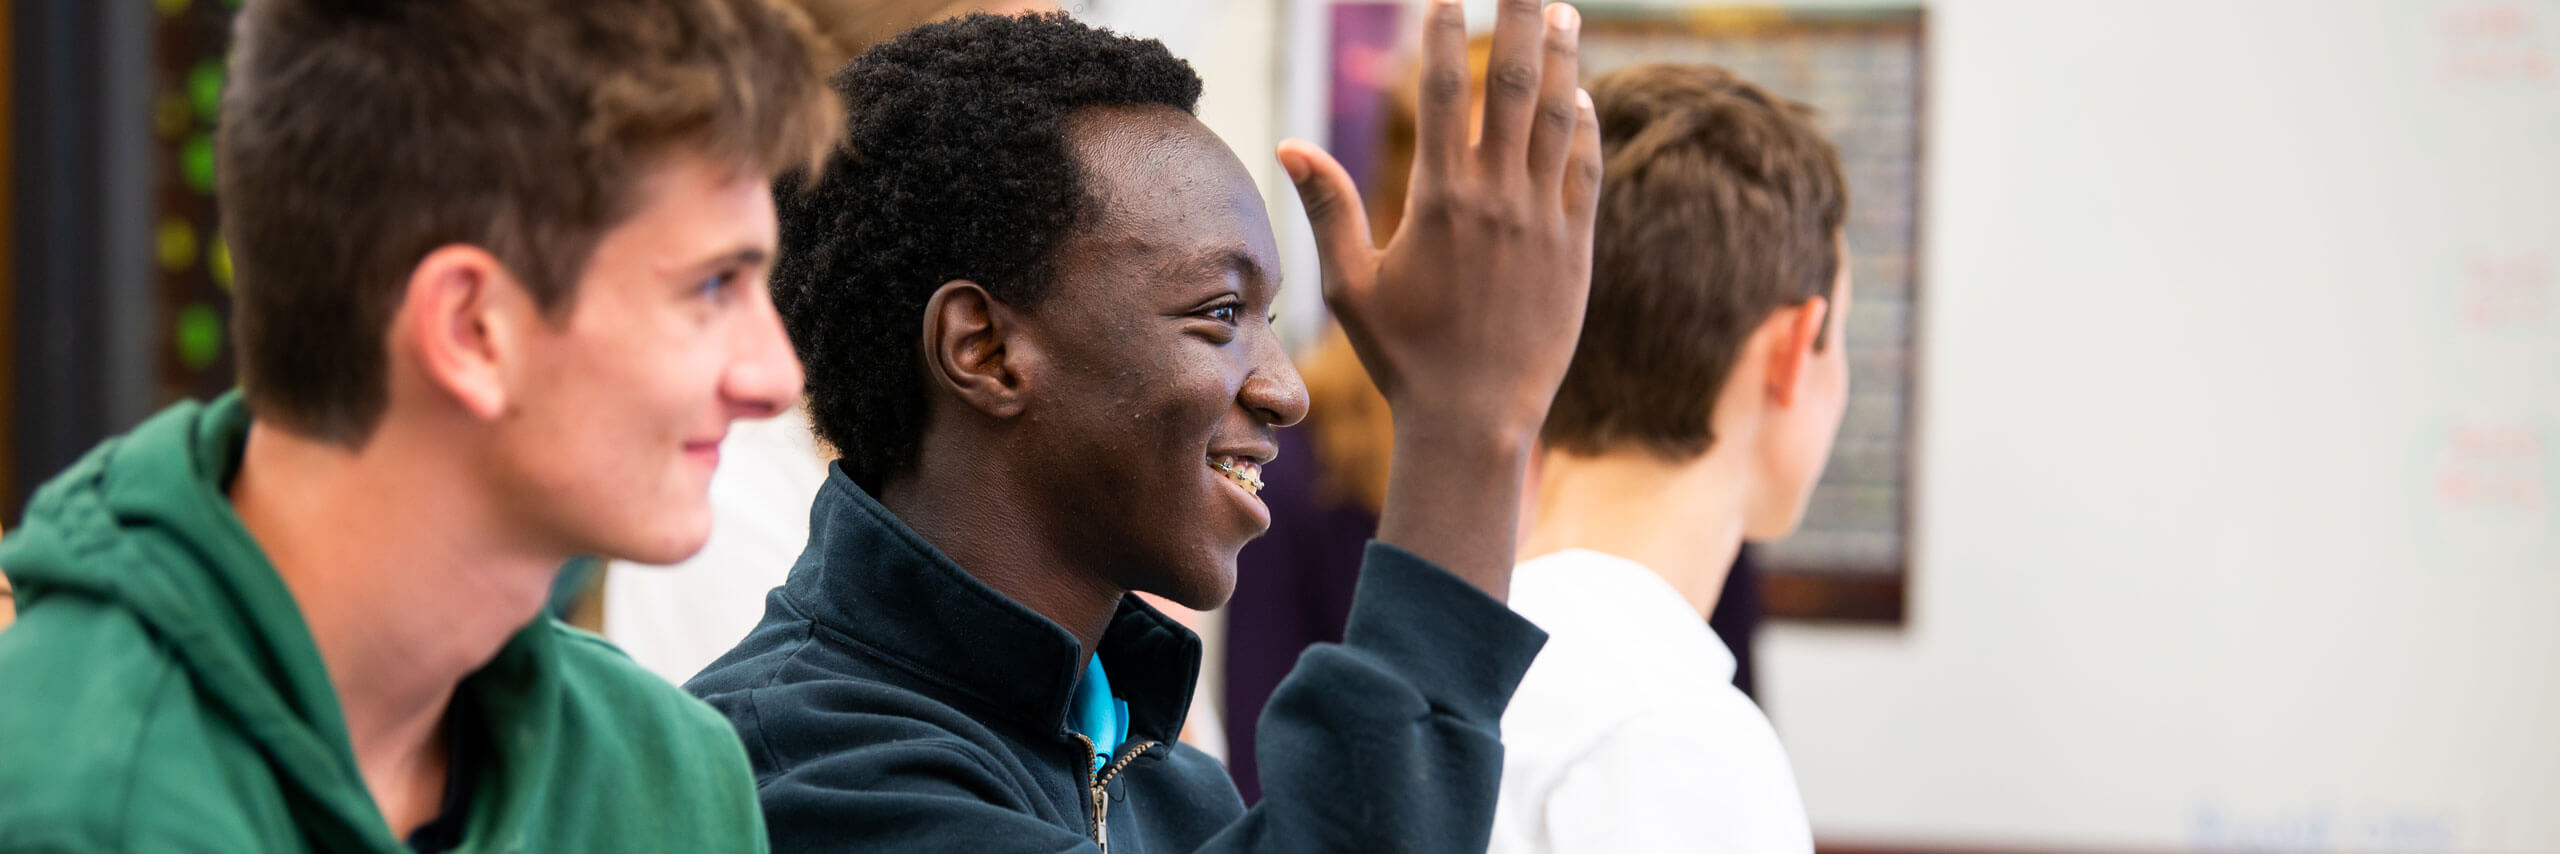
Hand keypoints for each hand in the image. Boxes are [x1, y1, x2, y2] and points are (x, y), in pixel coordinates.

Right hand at [1279, 0, 1600, 444]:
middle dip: (1518, 20)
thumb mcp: (1352, 285)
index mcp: (1439, 201)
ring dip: (1564, 59)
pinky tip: (1580, 96)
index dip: (1444, 32)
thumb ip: (1329, 208)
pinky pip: (1585, 171)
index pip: (1444, 92)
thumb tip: (1291, 143)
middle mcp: (1498, 199)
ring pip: (1558, 119)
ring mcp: (1544, 221)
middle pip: (1513, 85)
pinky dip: (1584, 127)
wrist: (1476, 418)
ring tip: (1563, 11)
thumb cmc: (1404, 357)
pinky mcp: (1576, 248)